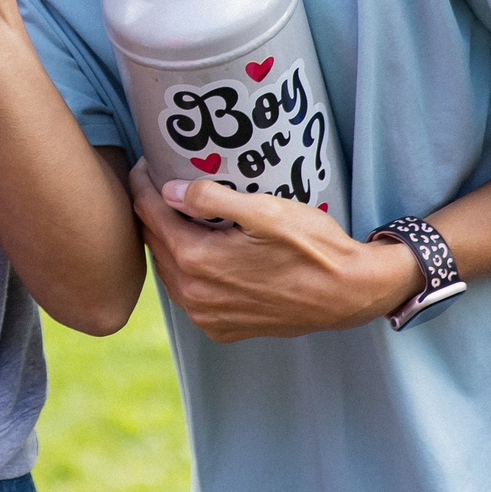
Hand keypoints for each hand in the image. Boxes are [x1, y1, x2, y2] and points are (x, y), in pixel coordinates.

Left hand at [127, 161, 420, 340]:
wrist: (348, 293)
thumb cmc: (312, 246)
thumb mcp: (265, 210)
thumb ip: (210, 198)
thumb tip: (168, 189)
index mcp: (196, 260)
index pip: (150, 214)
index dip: (143, 184)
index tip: (144, 164)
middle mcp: (193, 294)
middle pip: (155, 243)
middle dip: (153, 211)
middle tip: (159, 183)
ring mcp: (206, 316)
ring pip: (169, 269)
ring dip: (168, 241)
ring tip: (177, 212)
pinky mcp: (222, 327)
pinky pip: (189, 293)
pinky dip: (187, 270)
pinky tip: (202, 250)